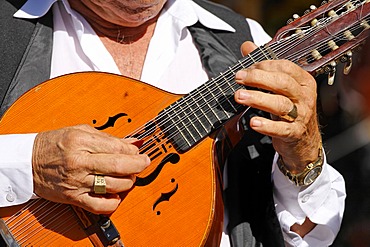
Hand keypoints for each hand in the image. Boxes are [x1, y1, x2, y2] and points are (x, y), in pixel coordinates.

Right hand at [32, 124, 149, 213]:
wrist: (27, 162)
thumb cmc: (54, 144)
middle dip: (138, 165)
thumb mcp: (80, 131)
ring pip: (113, 185)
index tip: (140, 152)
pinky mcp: (74, 197)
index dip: (133, 151)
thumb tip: (133, 142)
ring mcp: (77, 182)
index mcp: (80, 141)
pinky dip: (113, 202)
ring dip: (128, 182)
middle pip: (118, 166)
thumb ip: (108, 137)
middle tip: (144, 163)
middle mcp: (79, 162)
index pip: (117, 147)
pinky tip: (116, 194)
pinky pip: (99, 205)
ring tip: (130, 177)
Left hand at [234, 41, 321, 172]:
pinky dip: (267, 125)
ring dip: (258, 99)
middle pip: (282, 83)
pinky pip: (281, 128)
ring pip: (280, 105)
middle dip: (258, 79)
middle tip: (238, 78)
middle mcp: (304, 97)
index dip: (264, 66)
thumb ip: (264, 66)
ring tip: (239, 96)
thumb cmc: (290, 109)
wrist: (304, 141)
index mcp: (303, 81)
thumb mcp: (280, 87)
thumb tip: (247, 46)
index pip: (285, 67)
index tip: (246, 68)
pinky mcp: (294, 133)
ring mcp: (301, 115)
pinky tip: (253, 122)